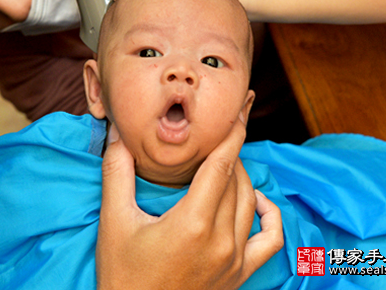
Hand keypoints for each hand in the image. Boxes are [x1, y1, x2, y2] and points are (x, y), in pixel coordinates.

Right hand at [96, 120, 283, 289]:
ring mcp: (235, 260)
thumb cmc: (123, 275)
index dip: (232, 134)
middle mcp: (222, 240)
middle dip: (229, 152)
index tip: (239, 111)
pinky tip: (255, 201)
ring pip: (250, 202)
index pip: (222, 165)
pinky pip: (271, 239)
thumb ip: (117, 172)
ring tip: (224, 162)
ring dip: (241, 177)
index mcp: (193, 222)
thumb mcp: (114, 221)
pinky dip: (268, 214)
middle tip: (218, 134)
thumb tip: (117, 133)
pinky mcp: (240, 274)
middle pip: (236, 180)